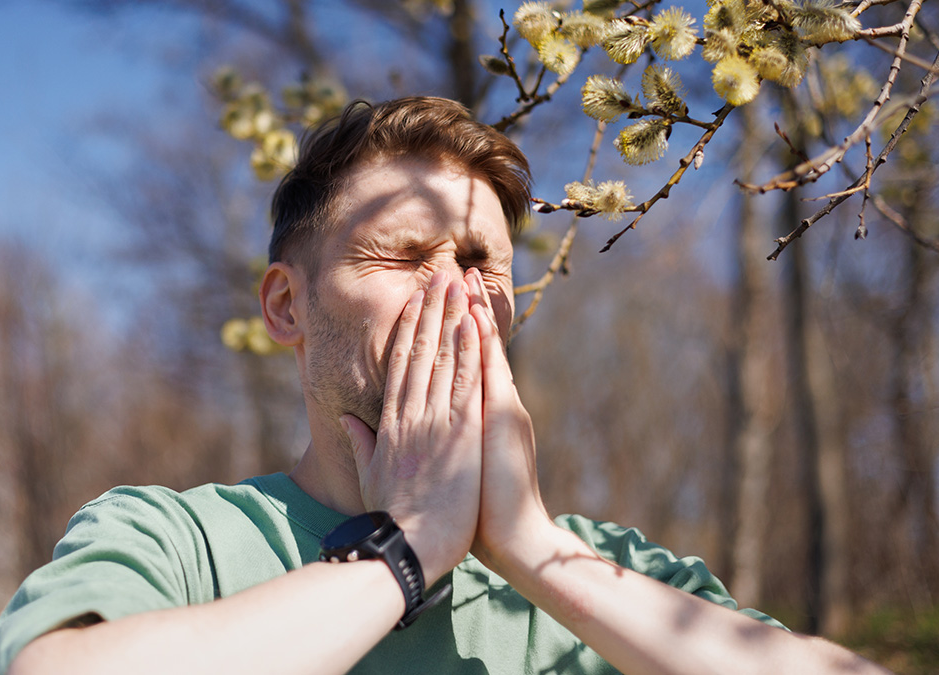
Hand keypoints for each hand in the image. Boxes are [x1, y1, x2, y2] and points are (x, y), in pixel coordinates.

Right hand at [341, 270, 482, 582]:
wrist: (411, 547)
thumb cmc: (393, 518)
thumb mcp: (370, 476)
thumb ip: (362, 442)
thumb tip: (349, 419)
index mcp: (391, 423)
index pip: (400, 364)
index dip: (408, 329)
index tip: (415, 302)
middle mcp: (411, 415)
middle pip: (421, 351)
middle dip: (431, 311)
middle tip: (441, 276)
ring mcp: (436, 422)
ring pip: (443, 359)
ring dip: (452, 319)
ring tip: (459, 286)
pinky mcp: (461, 435)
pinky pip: (466, 385)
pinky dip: (470, 352)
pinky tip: (474, 324)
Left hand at [464, 268, 553, 572]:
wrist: (514, 538)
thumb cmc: (482, 512)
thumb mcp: (459, 468)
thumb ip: (445, 443)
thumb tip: (424, 428)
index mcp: (476, 416)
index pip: (462, 364)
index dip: (452, 330)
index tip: (441, 300)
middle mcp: (491, 406)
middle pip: (474, 348)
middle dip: (463, 309)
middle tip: (457, 271)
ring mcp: (498, 410)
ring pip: (483, 352)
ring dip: (473, 314)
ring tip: (466, 277)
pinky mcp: (502, 420)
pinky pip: (489, 374)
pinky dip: (483, 345)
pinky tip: (475, 316)